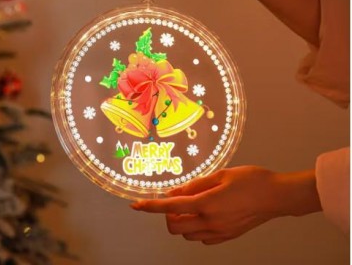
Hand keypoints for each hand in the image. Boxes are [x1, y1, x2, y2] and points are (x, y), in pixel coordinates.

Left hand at [131, 166, 320, 244]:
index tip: (136, 205)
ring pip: (186, 234)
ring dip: (181, 220)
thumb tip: (174, 191)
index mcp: (206, 203)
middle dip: (167, 214)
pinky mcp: (227, 237)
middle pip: (174, 226)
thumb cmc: (251, 180)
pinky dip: (195, 228)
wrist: (276, 196)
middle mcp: (210, 222)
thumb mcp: (221, 175)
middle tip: (176, 199)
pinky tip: (205, 214)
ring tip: (192, 204)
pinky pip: (201, 238)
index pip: (170, 207)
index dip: (150, 206)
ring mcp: (219, 233)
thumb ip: (195, 184)